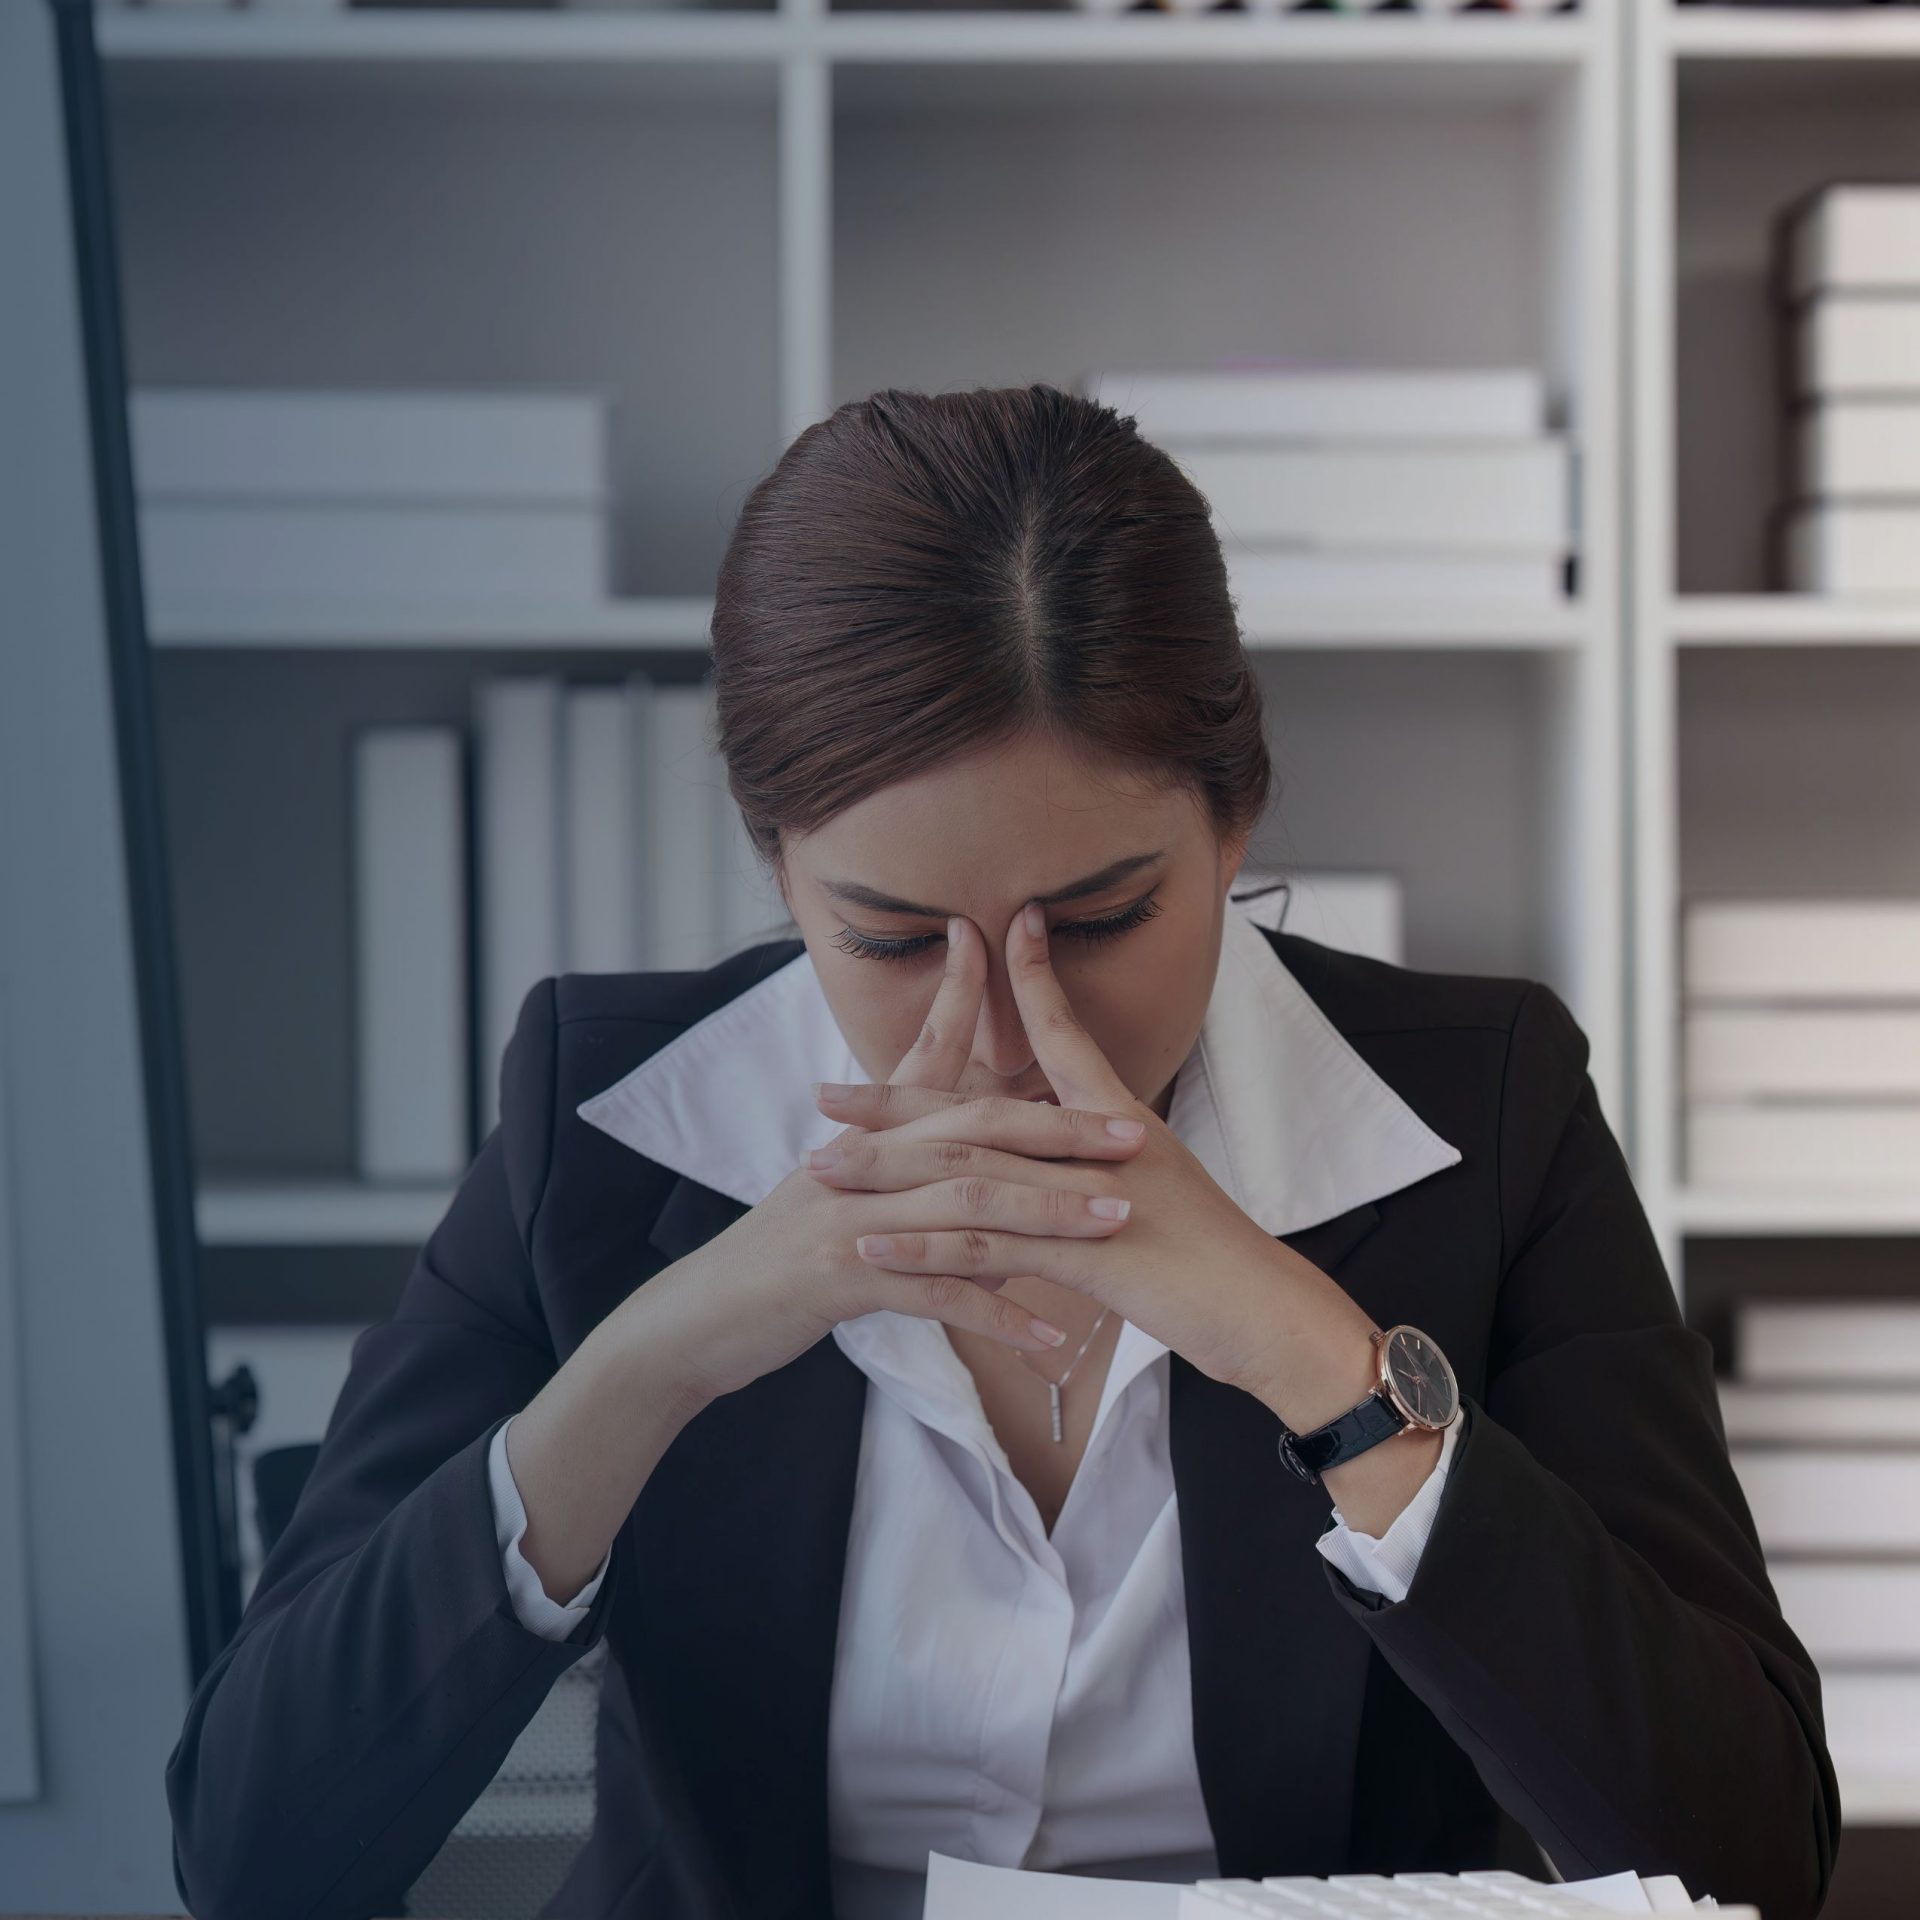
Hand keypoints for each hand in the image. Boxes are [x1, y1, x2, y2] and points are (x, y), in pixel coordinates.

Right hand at [631, 914, 1150, 1410]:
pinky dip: (995, 1312)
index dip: (969, 1002)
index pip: (926, 1057)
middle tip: (1133, 1136)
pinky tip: (1049, 1336)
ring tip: (1113, 1224)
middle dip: (1057, 1129)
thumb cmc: (780, 1260)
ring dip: (1045, 1213)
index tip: (1026, 957)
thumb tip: (980, 1180)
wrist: (699, 1320)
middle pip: (970, 1128)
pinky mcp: (838, 1279)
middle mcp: (858, 1161)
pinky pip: (933, 1292)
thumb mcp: (840, 1197)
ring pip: (963, 1203)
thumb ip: (907, 1178)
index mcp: (863, 1136)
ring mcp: (848, 1217)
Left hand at [805, 899, 1382, 1417]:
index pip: (1063, 1033)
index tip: (997, 929)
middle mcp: (1096, 1144)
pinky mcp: (1084, 1252)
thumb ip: (1102, 1167)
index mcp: (1116, 1120)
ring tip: (820, 1166)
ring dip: (886, 1169)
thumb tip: (1066, 1155)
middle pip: (979, 1105)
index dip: (1030, 979)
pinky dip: (923, 1244)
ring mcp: (1086, 1196)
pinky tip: (870, 1245)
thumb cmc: (1213, 1261)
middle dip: (894, 1097)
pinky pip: (987, 1246)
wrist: (1266, 1312)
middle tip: (821, 1091)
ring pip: (966, 1171)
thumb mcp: (1156, 1195)